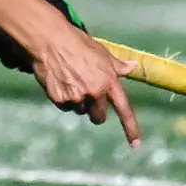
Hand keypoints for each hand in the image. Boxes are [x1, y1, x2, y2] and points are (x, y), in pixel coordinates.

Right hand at [31, 28, 141, 146]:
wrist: (50, 41)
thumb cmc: (78, 43)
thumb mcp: (102, 52)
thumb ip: (118, 65)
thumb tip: (134, 67)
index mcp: (108, 81)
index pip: (124, 109)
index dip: (131, 128)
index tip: (135, 144)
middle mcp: (94, 92)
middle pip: (99, 117)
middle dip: (95, 110)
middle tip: (88, 94)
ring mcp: (77, 98)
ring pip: (80, 111)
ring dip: (78, 102)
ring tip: (71, 80)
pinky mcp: (60, 100)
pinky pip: (65, 106)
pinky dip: (64, 98)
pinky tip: (61, 82)